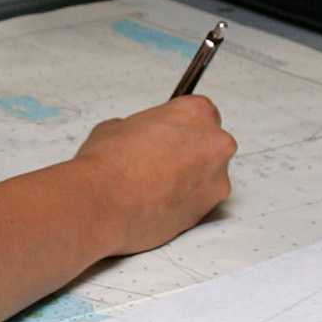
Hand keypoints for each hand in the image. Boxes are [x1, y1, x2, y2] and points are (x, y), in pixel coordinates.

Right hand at [68, 95, 234, 257]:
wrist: (104, 203)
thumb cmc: (109, 165)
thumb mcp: (118, 126)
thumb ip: (145, 128)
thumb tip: (142, 139)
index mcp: (196, 112)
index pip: (201, 113)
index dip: (181, 126)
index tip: (171, 134)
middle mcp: (215, 143)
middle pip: (211, 144)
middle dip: (190, 152)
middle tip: (161, 160)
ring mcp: (216, 178)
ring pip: (208, 175)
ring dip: (189, 179)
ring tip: (156, 185)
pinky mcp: (209, 209)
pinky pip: (201, 201)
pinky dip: (185, 202)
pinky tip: (159, 202)